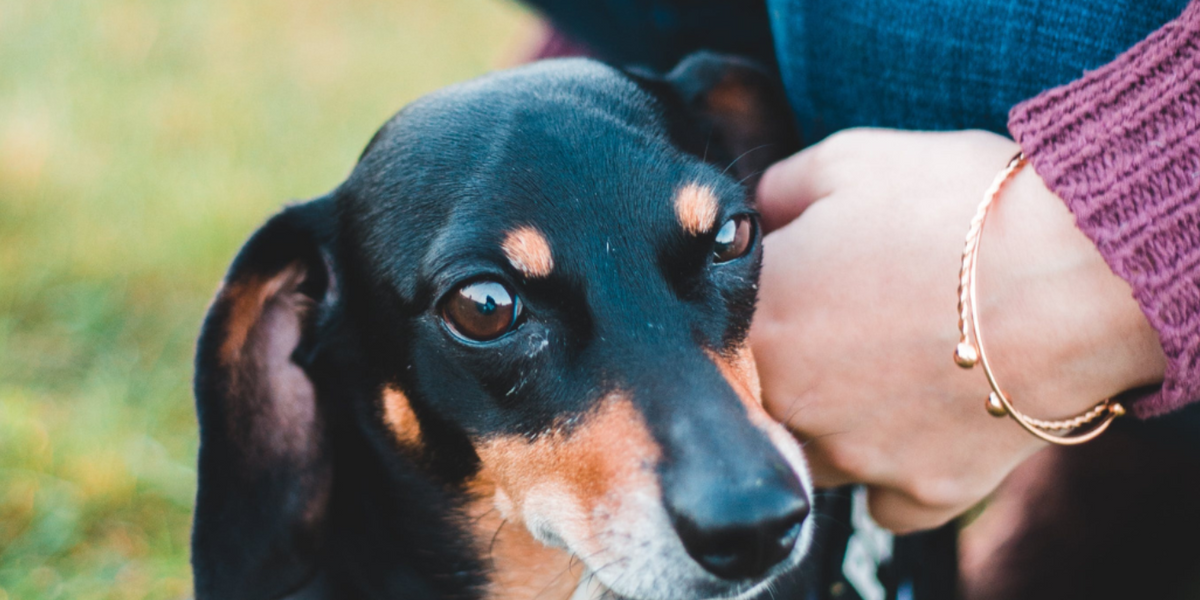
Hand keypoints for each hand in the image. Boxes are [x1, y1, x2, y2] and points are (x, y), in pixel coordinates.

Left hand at [750, 128, 1164, 532]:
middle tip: (850, 327)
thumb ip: (776, 190)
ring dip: (837, 422)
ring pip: (816, 455)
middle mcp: (792, 403)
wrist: (1076, 273)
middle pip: (764, 399)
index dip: (762, 301)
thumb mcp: (849, 160)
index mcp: (760, 322)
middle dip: (795, 365)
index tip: (799, 283)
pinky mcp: (925, 491)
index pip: (721, 327)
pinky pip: (888, 499)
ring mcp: (857, 456)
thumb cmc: (957, 205)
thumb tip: (754, 214)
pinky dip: (899, 470)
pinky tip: (925, 423)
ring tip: (890, 372)